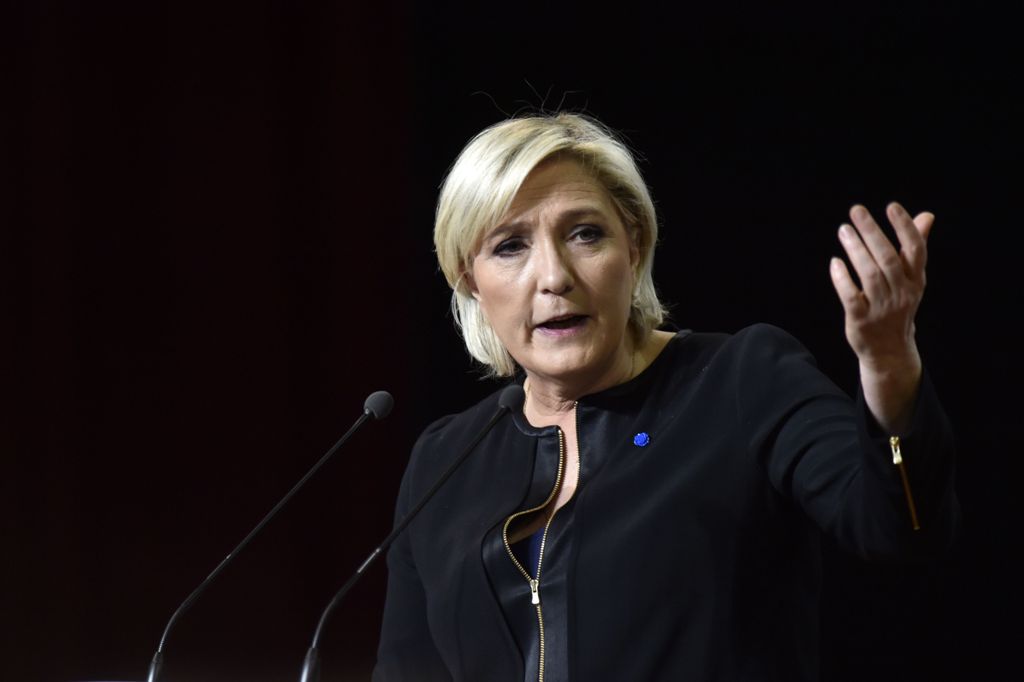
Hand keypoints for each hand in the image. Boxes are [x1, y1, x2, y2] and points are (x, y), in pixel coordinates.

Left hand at [829, 202, 932, 431]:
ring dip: (855, 250)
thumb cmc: (898, 305)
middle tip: (856, 211)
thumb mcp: (911, 279)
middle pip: (888, 258)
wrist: (890, 350)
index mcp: (915, 280)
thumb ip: (915, 247)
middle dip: (873, 233)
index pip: (915, 250)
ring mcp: (881, 307)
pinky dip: (842, 278)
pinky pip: (851, 296)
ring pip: (869, 274)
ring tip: (843, 230)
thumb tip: (927, 215)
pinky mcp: (861, 320)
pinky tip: (835, 262)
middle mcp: (901, 293)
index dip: (905, 227)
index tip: (892, 207)